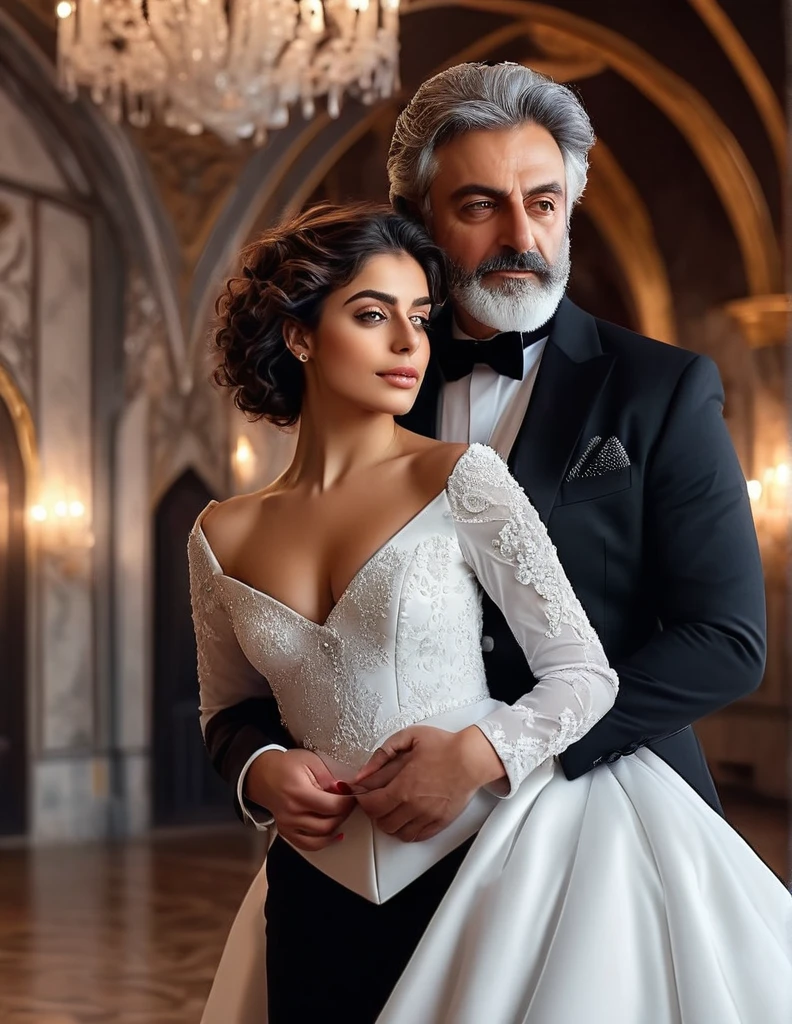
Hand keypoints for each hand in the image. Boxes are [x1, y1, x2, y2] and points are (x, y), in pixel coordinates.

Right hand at [244, 748, 355, 851]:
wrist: (262, 775)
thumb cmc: (286, 766)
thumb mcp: (310, 761)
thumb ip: (329, 776)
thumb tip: (346, 790)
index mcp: (298, 793)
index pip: (331, 806)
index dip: (348, 802)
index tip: (354, 795)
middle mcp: (291, 813)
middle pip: (327, 825)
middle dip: (344, 815)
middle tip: (350, 804)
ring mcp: (287, 825)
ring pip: (320, 838)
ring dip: (336, 828)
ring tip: (341, 815)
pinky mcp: (286, 832)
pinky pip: (308, 845)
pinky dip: (323, 842)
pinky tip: (334, 834)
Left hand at [351, 725, 504, 843]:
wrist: (472, 758)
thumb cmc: (444, 746)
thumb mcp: (408, 738)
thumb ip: (382, 754)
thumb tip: (363, 773)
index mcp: (403, 786)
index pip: (371, 805)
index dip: (363, 799)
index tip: (364, 793)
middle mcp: (413, 806)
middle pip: (382, 822)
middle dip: (375, 811)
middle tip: (378, 799)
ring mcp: (427, 816)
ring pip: (397, 832)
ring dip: (390, 822)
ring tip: (393, 808)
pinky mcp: (439, 822)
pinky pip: (416, 836)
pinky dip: (407, 830)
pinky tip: (407, 816)